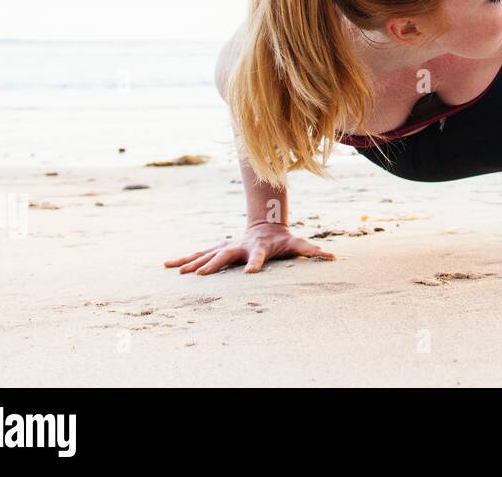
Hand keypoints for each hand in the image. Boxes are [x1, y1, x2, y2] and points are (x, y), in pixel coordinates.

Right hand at [163, 222, 335, 274]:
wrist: (267, 224)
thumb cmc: (284, 240)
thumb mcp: (298, 244)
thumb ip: (313, 251)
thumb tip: (333, 257)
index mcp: (258, 248)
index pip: (257, 257)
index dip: (255, 264)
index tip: (249, 273)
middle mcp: (239, 246)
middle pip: (224, 256)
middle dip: (212, 265)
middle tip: (199, 276)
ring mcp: (227, 246)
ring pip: (207, 254)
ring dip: (191, 263)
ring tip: (175, 271)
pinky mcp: (219, 248)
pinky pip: (200, 254)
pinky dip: (185, 259)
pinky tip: (168, 265)